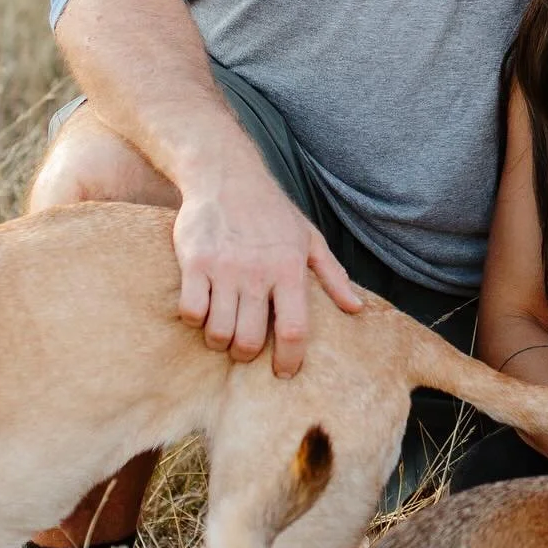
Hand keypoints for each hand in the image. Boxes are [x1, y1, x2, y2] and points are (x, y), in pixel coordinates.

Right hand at [174, 161, 362, 377]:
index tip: (284, 373)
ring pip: (218, 332)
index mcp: (289, 268)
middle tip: (245, 349)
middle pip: (249, 340)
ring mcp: (223, 268)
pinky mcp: (194, 262)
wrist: (226, 174)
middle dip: (247, 354)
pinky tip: (202, 309)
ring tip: (223, 331)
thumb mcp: (309, 238)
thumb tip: (356, 309)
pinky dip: (195, 319)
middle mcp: (257, 272)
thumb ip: (332, 275)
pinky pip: (190, 311)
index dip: (289, 359)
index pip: (293, 329)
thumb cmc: (272, 211)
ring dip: (220, 341)